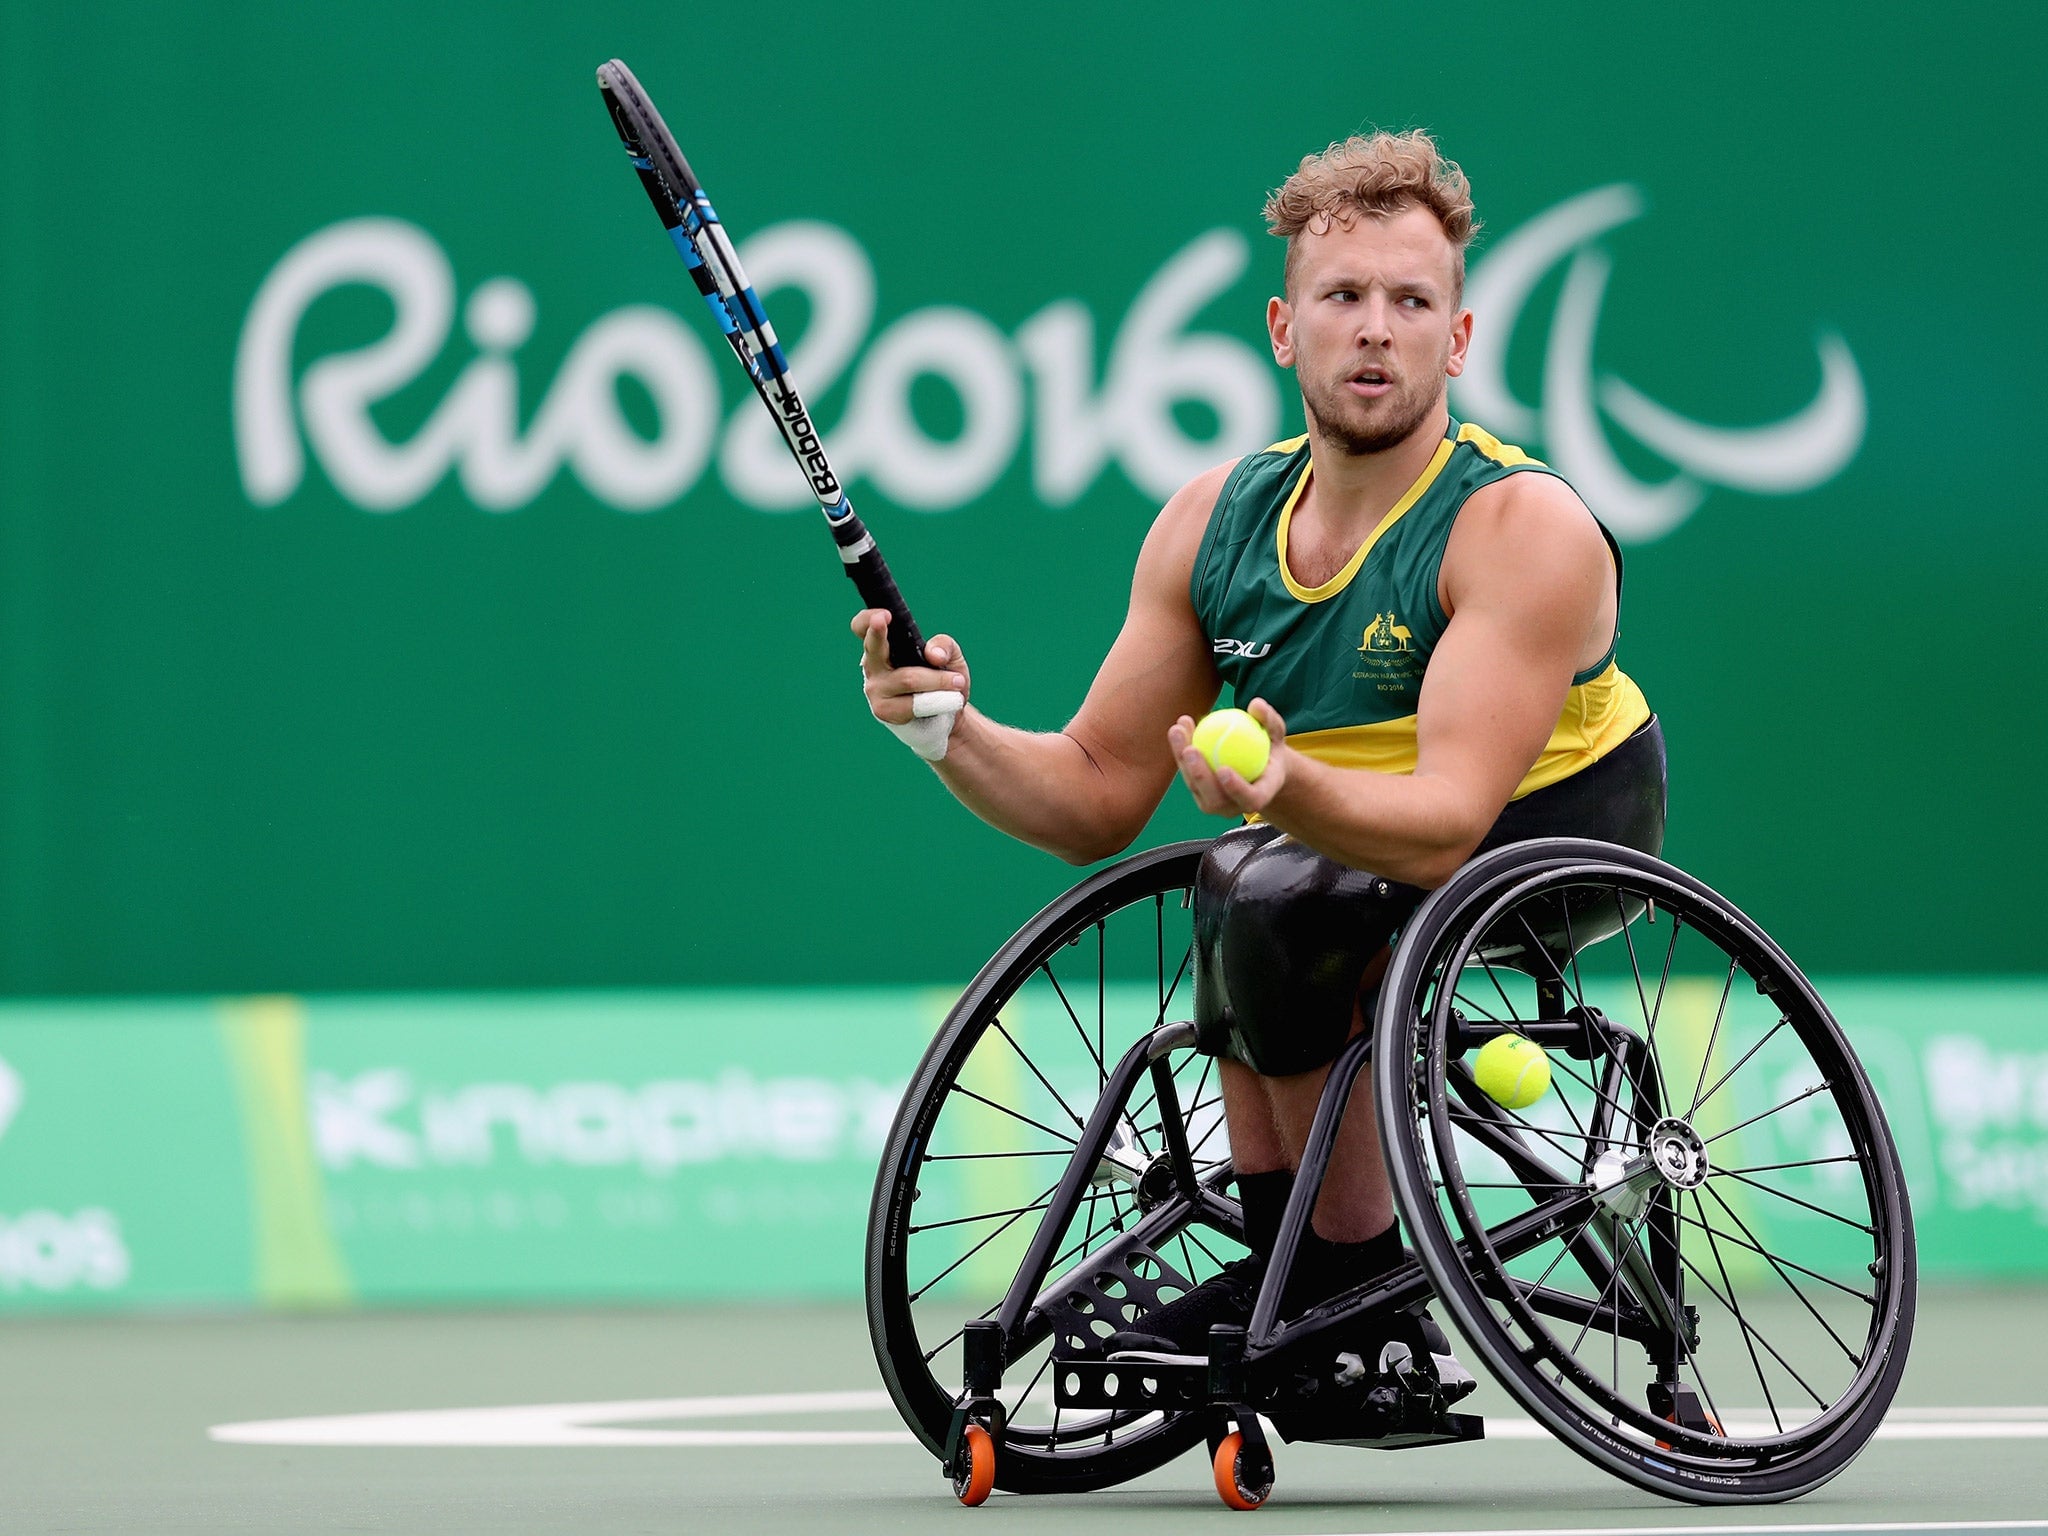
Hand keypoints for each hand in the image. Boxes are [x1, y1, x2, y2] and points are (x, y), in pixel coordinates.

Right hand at [852, 609, 968, 722]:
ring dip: (938, 680)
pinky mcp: (883, 710)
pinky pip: (913, 703)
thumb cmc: (943, 678)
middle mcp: (873, 665)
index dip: (868, 619)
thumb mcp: (951, 656)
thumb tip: (933, 655)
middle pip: (871, 646)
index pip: (862, 627)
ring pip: (908, 678)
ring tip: (957, 681)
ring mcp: (875, 688)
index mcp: (883, 646)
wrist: (949, 714)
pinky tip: (945, 701)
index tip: (883, 615)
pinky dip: (935, 701)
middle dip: (877, 632)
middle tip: (884, 617)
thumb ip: (945, 646)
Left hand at [1169, 698, 1289, 816]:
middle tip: (1191, 749)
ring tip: (1178, 730)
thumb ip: (1269, 720)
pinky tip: (1180, 727)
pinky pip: (1188, 774)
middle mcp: (1236, 807)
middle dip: (1200, 776)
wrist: (1259, 766)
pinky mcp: (1200, 794)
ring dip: (1182, 759)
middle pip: (1215, 799)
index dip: (1236, 788)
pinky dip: (1181, 751)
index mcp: (1261, 796)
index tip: (1223, 769)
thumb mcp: (1276, 732)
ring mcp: (1216, 804)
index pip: (1250, 799)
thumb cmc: (1271, 747)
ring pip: (1195, 787)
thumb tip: (1256, 704)